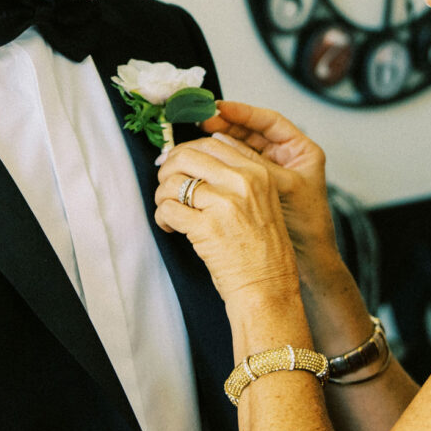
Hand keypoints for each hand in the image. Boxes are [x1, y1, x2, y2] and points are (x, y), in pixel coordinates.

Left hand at [155, 134, 300, 314]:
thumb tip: (193, 154)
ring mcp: (224, 204)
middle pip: (187, 156)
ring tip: (169, 211)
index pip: (211, 143)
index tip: (176, 163)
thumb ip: (237, 175)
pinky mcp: (206, 228)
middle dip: (168, 169)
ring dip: (162, 196)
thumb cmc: (262, 249)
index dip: (186, 152)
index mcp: (257, 172)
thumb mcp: (262, 200)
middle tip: (166, 185)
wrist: (268, 287)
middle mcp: (242, 182)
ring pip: (173, 182)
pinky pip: (168, 209)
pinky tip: (171, 227)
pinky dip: (162, 218)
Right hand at [201, 101, 337, 268]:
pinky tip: (206, 163)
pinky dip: (223, 164)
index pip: (270, 121)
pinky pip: (238, 168)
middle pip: (253, 132)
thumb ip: (256, 165)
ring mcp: (273, 173)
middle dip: (228, 126)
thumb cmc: (307, 224)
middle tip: (203, 121)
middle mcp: (287, 157)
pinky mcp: (260, 188)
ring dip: (222, 144)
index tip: (220, 108)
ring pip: (242, 149)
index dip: (244, 112)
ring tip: (200, 140)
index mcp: (302, 151)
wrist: (310, 259)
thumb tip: (223, 142)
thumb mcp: (284, 187)